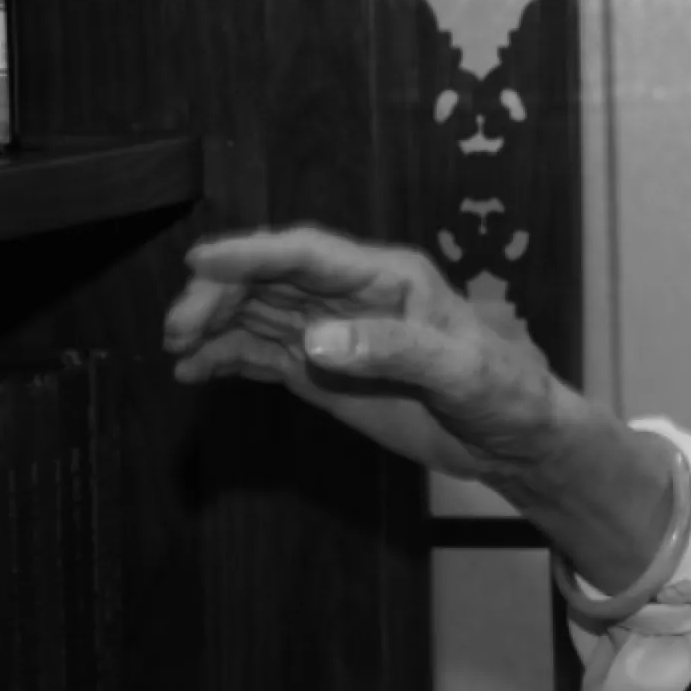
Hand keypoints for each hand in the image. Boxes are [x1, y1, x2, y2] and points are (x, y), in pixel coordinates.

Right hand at [162, 222, 570, 484]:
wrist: (514, 439)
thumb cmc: (503, 392)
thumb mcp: (460, 371)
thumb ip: (392, 351)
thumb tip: (315, 340)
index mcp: (387, 277)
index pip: (306, 252)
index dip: (251, 252)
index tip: (199, 261)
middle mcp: (351, 296)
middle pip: (268, 278)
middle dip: (218, 295)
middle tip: (178, 330)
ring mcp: (333, 332)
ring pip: (257, 313)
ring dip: (213, 326)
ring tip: (176, 351)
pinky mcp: (325, 369)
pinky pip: (265, 353)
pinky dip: (227, 358)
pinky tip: (196, 372)